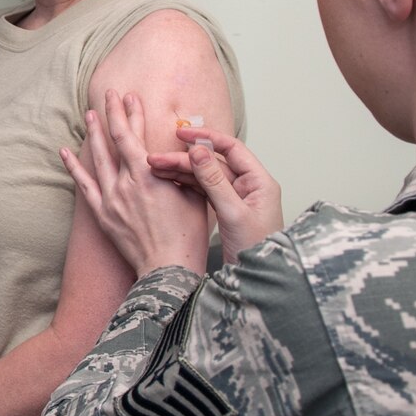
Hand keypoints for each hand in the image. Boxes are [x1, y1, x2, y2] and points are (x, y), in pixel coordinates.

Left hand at [61, 89, 209, 277]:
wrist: (168, 268)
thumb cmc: (187, 234)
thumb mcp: (194, 193)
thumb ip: (186, 167)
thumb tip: (189, 146)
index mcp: (148, 175)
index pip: (133, 135)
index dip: (130, 113)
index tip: (129, 96)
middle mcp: (125, 183)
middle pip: (114, 141)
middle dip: (111, 115)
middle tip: (108, 94)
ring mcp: (110, 198)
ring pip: (97, 158)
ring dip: (93, 134)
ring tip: (89, 115)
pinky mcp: (103, 214)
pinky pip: (83, 185)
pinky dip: (73, 167)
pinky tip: (64, 152)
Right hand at [146, 129, 283, 259]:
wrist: (260, 280)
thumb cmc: (256, 250)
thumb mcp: (233, 213)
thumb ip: (215, 181)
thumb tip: (198, 151)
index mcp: (259, 182)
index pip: (231, 148)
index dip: (205, 138)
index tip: (181, 135)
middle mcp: (249, 186)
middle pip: (213, 162)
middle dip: (184, 159)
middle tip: (156, 159)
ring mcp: (237, 198)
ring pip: (205, 176)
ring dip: (181, 172)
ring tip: (155, 170)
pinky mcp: (226, 209)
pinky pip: (204, 191)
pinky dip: (186, 186)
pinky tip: (168, 183)